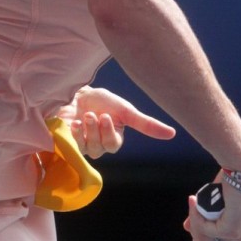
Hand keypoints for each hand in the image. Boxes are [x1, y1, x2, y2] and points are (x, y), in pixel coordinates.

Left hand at [54, 86, 175, 158]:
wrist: (77, 92)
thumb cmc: (102, 101)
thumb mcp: (126, 110)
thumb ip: (147, 124)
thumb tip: (173, 134)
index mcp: (113, 138)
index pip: (113, 145)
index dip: (109, 133)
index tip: (106, 116)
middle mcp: (98, 144)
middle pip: (99, 149)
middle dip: (96, 131)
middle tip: (93, 115)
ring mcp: (82, 144)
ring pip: (86, 148)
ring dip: (86, 131)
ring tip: (84, 116)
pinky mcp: (67, 142)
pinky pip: (72, 145)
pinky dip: (73, 134)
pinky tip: (73, 123)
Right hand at [183, 179, 240, 240]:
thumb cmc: (236, 181)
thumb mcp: (219, 204)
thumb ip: (206, 218)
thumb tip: (187, 227)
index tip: (196, 239)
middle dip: (197, 239)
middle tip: (190, 222)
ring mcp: (238, 236)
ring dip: (194, 225)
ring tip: (193, 206)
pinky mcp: (230, 229)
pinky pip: (204, 231)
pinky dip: (195, 217)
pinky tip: (194, 202)